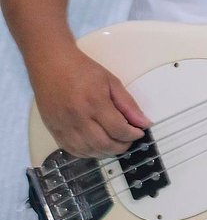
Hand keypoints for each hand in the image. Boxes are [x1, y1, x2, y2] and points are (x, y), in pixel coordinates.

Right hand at [32, 46, 150, 157]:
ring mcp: (64, 126)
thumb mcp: (111, 82)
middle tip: (130, 140)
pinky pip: (72, 151)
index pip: (118, 129)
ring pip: (88, 151)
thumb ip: (128, 104)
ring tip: (116, 143)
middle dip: (122, 146)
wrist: (51, 65)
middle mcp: (78, 118)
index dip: (132, 135)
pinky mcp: (54, 131)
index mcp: (95, 103)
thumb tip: (143, 122)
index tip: (140, 132)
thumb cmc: (82, 70)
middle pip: (104, 144)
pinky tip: (97, 147)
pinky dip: (88, 153)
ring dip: (106, 152)